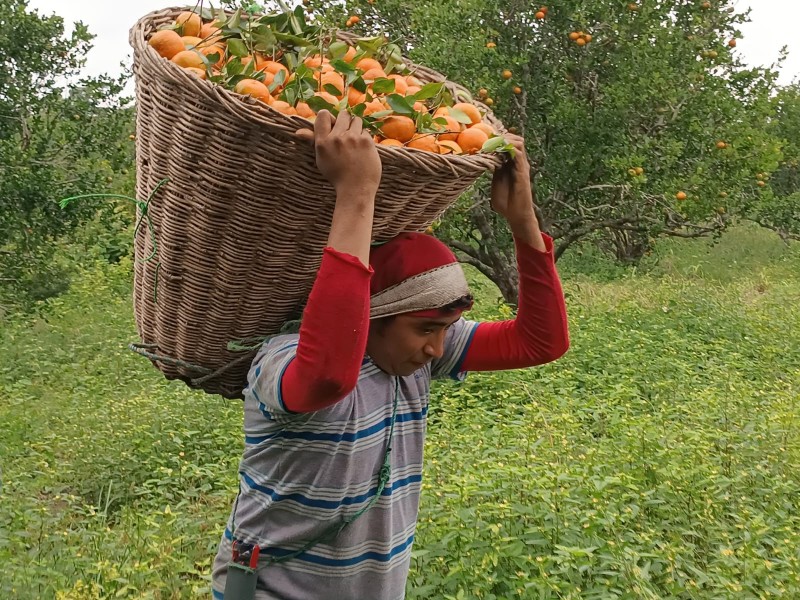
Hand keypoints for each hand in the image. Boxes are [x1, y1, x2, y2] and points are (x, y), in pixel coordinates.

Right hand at [296, 110, 381, 197]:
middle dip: (345, 121)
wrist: (356, 189)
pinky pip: (366, 131)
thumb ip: (313, 141)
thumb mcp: (321, 159)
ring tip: (355, 142)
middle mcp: (336, 138)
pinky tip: (363, 150)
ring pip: (356, 120)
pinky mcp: (366, 142)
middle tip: (347, 134)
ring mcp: (352, 138)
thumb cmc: (337, 176)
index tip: (334, 126)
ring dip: (356, 128)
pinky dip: (365, 139)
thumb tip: (298, 132)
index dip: (329, 117)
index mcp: (322, 142)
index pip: (323, 115)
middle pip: (343, 114)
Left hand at [491, 134, 544, 249]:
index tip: (484, 135)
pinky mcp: (523, 171)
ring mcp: (521, 166)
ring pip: (518, 143)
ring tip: (493, 140)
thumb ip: (494, 172)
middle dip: (502, 135)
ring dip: (506, 139)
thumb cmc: (505, 203)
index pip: (507, 145)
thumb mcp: (496, 183)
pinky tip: (498, 149)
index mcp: (509, 165)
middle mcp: (517, 163)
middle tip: (488, 136)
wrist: (516, 215)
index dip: (498, 138)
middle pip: (514, 139)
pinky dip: (509, 148)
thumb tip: (485, 160)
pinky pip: (518, 154)